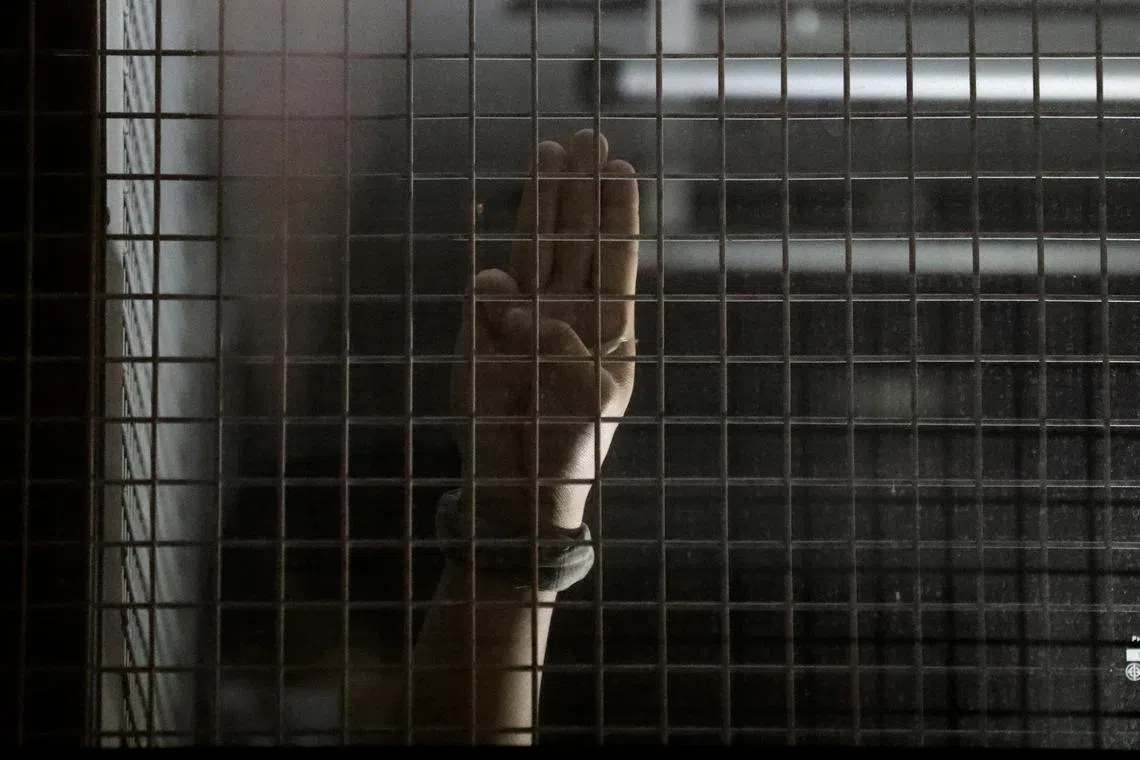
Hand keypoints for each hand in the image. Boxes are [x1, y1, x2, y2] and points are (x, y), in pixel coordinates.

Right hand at [451, 129, 638, 534]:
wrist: (517, 485)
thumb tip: (532, 312)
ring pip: (531, 247)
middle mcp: (565, 308)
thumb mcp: (591, 401)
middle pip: (573, 236)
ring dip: (539, 204)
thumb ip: (569, 353)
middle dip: (578, 189)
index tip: (620, 167)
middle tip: (585, 138)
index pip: (613, 255)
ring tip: (546, 155)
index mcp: (605, 323)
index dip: (615, 211)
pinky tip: (500, 278)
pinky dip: (493, 284)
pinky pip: (488, 294)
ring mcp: (522, 316)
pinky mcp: (483, 333)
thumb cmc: (568, 445)